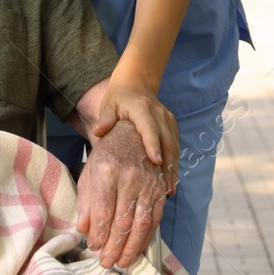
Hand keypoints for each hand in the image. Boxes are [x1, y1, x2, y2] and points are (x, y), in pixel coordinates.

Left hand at [75, 120, 165, 268]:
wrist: (133, 132)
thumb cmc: (107, 154)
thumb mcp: (89, 171)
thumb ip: (86, 201)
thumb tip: (83, 229)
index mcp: (107, 170)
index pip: (103, 211)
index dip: (98, 234)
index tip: (93, 248)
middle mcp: (130, 176)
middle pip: (122, 221)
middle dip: (113, 247)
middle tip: (106, 263)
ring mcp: (148, 182)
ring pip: (141, 223)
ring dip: (131, 247)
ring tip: (121, 262)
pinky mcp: (160, 188)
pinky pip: (155, 218)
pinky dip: (146, 237)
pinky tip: (137, 249)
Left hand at [91, 79, 178, 195]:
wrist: (136, 85)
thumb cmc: (119, 99)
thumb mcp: (109, 105)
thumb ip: (105, 118)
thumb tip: (98, 131)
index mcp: (143, 109)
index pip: (150, 128)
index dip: (153, 144)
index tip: (156, 162)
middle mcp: (159, 114)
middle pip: (167, 140)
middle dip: (168, 164)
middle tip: (166, 187)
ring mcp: (168, 120)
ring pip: (174, 145)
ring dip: (173, 167)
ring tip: (170, 189)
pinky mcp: (172, 126)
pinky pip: (175, 146)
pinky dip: (174, 162)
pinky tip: (171, 179)